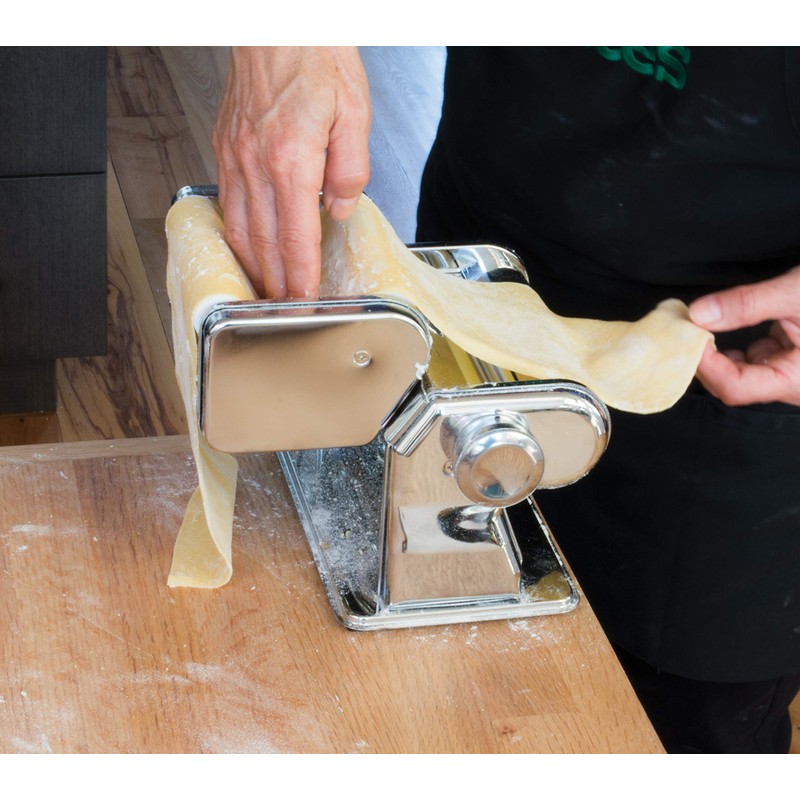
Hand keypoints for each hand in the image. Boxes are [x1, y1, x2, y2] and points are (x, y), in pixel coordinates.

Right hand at [212, 47, 370, 297]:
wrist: (276, 23)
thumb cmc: (315, 57)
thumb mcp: (353, 112)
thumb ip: (351, 168)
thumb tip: (340, 208)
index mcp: (292, 160)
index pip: (296, 238)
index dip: (301, 277)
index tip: (304, 301)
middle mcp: (257, 164)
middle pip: (264, 242)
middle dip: (275, 283)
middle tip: (283, 308)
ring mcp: (235, 156)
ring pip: (240, 227)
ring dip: (253, 264)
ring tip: (264, 288)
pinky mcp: (225, 146)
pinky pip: (229, 203)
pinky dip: (237, 233)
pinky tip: (245, 245)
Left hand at [689, 267, 799, 405]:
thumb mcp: (797, 293)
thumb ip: (748, 304)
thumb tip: (699, 313)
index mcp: (797, 381)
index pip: (735, 387)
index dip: (705, 365)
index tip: (687, 336)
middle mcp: (794, 384)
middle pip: (732, 383)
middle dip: (706, 358)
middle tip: (683, 327)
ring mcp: (792, 372)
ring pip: (741, 370)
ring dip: (718, 349)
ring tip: (698, 325)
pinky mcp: (792, 357)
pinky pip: (755, 357)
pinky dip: (736, 342)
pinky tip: (725, 323)